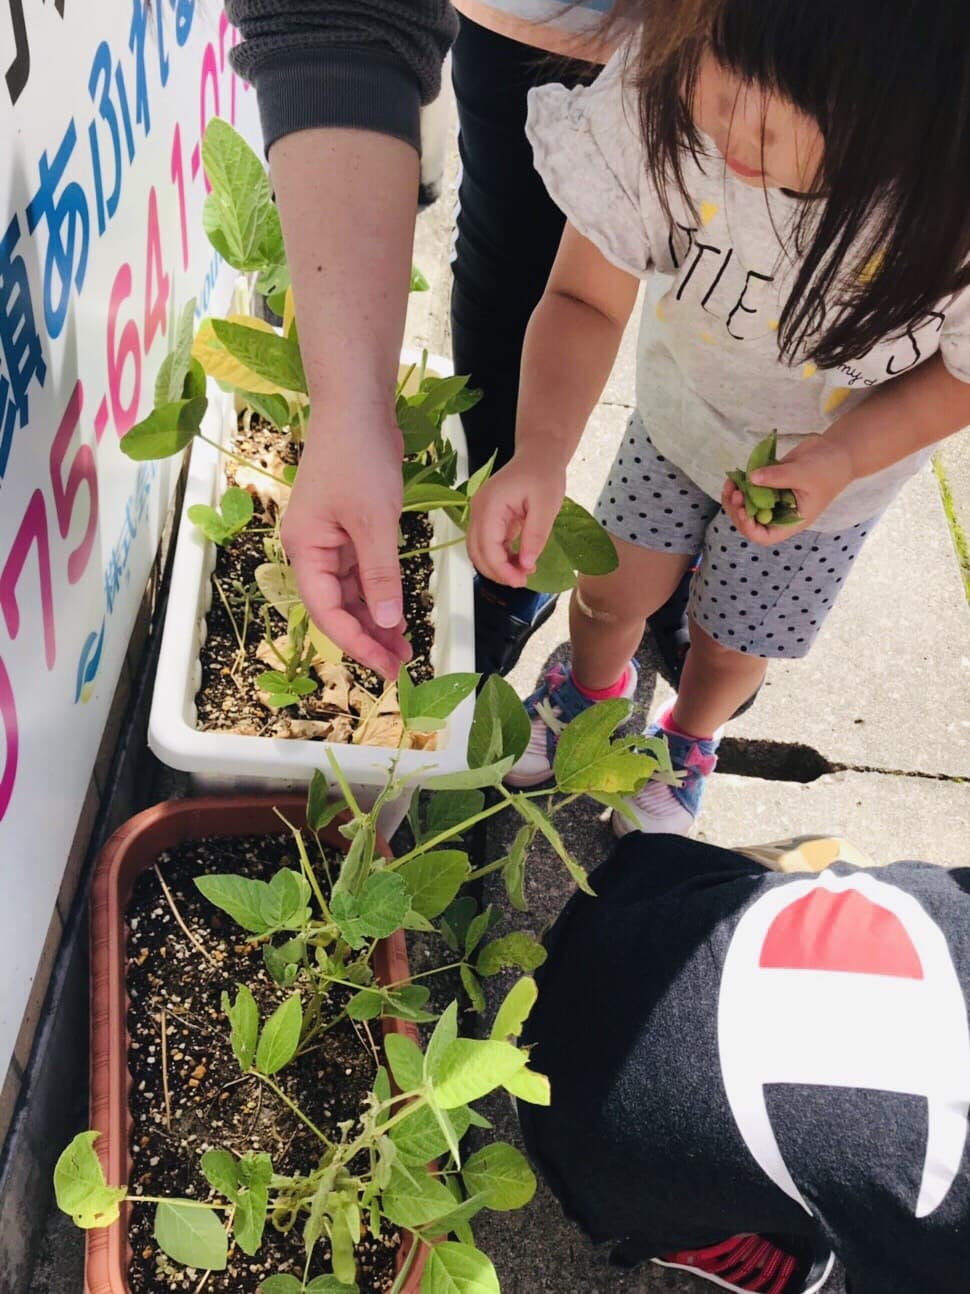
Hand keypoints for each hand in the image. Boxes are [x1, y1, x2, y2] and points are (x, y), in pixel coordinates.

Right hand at [280, 415, 411, 678]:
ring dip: (375, 619)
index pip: (326, 611)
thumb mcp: (374, 522)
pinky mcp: (348, 529)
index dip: (356, 642)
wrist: (358, 407)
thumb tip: (388, 621)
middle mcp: (310, 549)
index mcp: (304, 549)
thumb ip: (381, 575)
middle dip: (367, 637)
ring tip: (403, 647)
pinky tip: (398, 613)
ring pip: (350, 594)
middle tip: (398, 666)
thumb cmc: (359, 458)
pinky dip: (379, 593)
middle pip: (336, 607)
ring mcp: (328, 540)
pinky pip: (361, 573)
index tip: (384, 666)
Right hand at [467, 451, 565, 586]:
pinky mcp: (488, 519)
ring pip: (479, 551)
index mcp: (490, 505)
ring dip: (497, 567)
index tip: (521, 581)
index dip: (501, 569)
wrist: (539, 455)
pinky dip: (500, 557)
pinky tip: (519, 562)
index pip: (487, 547)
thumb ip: (535, 536)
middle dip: (497, 572)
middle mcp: (478, 510)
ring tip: (523, 573)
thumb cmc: (543, 474)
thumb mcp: (547, 505)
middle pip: (476, 552)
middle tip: (523, 581)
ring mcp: (481, 514)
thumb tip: (527, 565)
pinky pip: (488, 544)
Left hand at [721, 435, 854, 544]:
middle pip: (751, 522)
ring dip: (735, 498)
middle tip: (735, 492)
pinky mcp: (770, 484)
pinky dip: (740, 484)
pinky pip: (750, 488)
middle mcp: (780, 513)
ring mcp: (774, 498)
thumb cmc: (829, 469)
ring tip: (731, 482)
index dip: (750, 528)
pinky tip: (736, 475)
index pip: (765, 536)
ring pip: (747, 505)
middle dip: (738, 510)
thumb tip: (751, 478)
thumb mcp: (804, 473)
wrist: (836, 451)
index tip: (743, 511)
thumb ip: (778, 477)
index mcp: (792, 520)